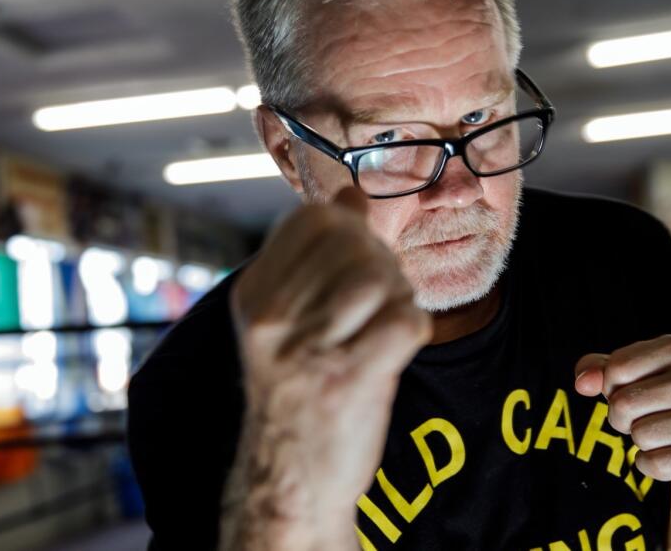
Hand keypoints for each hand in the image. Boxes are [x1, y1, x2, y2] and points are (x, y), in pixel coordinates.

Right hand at [227, 186, 431, 543]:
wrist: (291, 476)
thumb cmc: (298, 388)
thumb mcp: (290, 317)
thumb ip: (319, 256)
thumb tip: (350, 194)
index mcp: (256, 296)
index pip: (315, 218)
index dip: (351, 229)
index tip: (354, 264)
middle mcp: (274, 320)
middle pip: (354, 244)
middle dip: (381, 264)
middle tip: (376, 302)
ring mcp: (310, 351)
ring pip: (382, 278)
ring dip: (398, 297)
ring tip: (383, 325)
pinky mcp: (351, 380)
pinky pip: (407, 320)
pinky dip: (414, 329)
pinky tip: (395, 351)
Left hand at [574, 335, 670, 492]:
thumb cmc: (663, 403)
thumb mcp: (631, 375)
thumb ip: (599, 370)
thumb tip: (583, 383)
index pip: (617, 367)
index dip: (611, 387)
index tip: (633, 391)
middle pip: (623, 403)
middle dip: (622, 418)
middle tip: (645, 418)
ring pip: (639, 435)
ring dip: (640, 441)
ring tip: (664, 434)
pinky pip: (654, 463)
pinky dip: (652, 465)